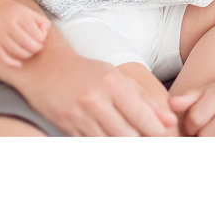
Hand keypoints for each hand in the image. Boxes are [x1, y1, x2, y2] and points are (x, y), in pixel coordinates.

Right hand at [0, 0, 50, 66]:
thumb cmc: (15, 13)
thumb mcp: (30, 12)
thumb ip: (42, 22)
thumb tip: (44, 36)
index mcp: (19, 15)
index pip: (36, 33)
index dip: (42, 39)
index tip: (41, 38)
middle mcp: (7, 24)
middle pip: (26, 43)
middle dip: (36, 48)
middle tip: (37, 47)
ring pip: (16, 51)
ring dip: (26, 55)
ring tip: (30, 51)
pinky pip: (1, 56)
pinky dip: (11, 63)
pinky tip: (19, 64)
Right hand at [22, 53, 179, 135]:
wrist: (45, 68)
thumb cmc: (87, 72)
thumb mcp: (120, 78)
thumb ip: (146, 100)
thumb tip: (170, 121)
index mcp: (113, 85)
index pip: (142, 116)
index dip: (156, 131)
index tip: (163, 136)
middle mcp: (95, 101)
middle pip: (127, 134)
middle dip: (142, 142)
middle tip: (151, 144)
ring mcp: (78, 116)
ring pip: (109, 142)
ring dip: (123, 146)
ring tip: (132, 142)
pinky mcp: (65, 127)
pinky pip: (90, 144)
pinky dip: (103, 145)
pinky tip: (111, 141)